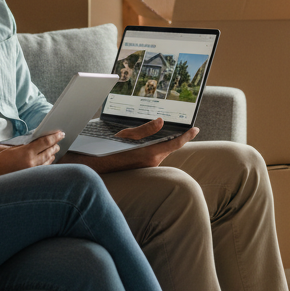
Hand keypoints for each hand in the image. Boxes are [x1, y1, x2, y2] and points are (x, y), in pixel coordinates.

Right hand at [0, 131, 63, 175]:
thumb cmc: (1, 160)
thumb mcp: (14, 148)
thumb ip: (28, 145)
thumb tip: (40, 141)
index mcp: (27, 153)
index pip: (46, 142)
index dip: (55, 137)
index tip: (61, 133)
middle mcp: (32, 162)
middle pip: (49, 152)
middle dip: (55, 145)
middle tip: (58, 140)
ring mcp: (33, 171)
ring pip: (48, 161)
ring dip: (52, 154)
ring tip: (54, 149)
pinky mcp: (32, 177)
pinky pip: (43, 169)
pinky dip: (47, 163)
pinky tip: (48, 159)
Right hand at [63, 123, 199, 174]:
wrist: (94, 169)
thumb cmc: (108, 151)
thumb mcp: (126, 135)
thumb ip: (146, 130)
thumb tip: (161, 121)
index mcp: (149, 153)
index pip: (174, 144)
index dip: (186, 136)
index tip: (195, 129)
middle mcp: (151, 163)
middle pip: (168, 147)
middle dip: (172, 137)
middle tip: (177, 126)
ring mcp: (147, 168)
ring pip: (160, 152)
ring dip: (161, 143)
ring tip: (158, 132)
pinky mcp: (142, 169)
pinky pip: (153, 157)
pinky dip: (154, 149)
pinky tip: (147, 142)